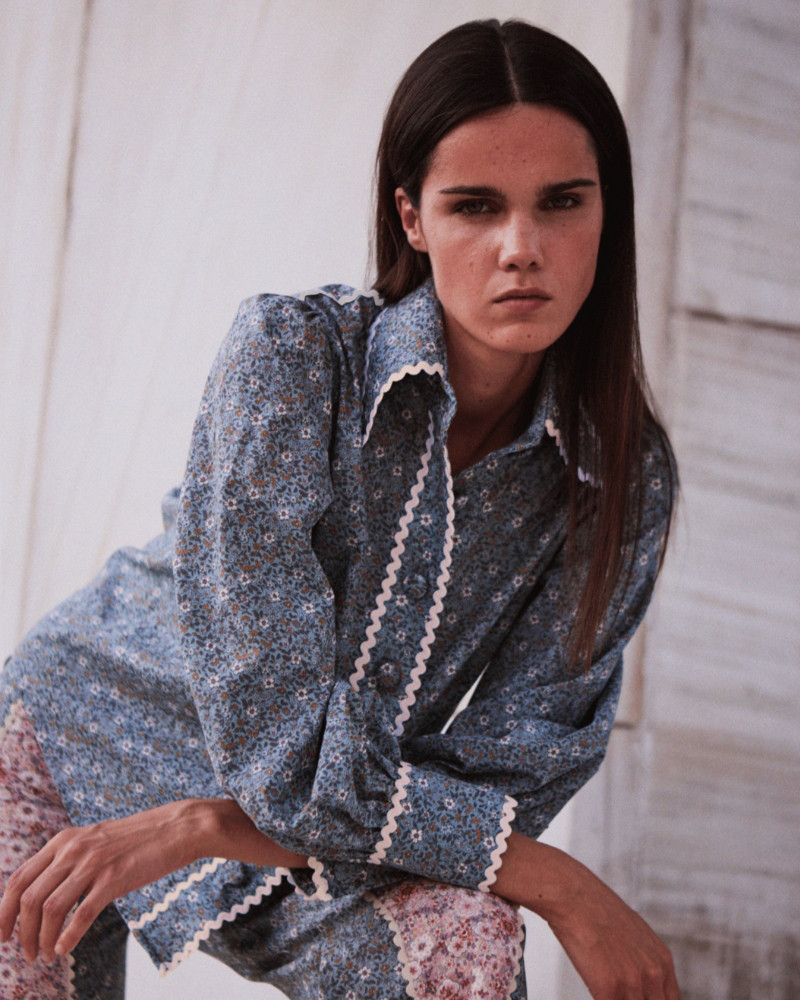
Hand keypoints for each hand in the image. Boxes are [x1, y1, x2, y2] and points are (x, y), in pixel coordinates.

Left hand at [0, 798, 306, 962]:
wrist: (178, 828)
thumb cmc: (138, 839)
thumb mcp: (95, 840)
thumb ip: (69, 858)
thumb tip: (45, 891)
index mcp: (64, 840)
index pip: (18, 878)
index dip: (4, 911)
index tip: (4, 934)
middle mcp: (73, 849)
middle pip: (28, 897)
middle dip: (20, 931)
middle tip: (25, 953)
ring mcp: (93, 863)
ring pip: (49, 908)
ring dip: (41, 940)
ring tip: (45, 956)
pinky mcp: (114, 879)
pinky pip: (80, 914)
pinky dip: (67, 937)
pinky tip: (65, 949)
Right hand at [492, 833, 679, 998]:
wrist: (573, 895)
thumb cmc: (595, 910)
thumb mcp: (632, 933)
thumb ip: (643, 960)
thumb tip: (638, 979)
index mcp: (663, 961)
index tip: (633, 995)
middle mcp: (654, 974)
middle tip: (617, 991)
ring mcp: (633, 982)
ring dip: (615, 999)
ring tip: (602, 986)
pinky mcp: (610, 988)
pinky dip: (598, 998)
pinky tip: (592, 986)